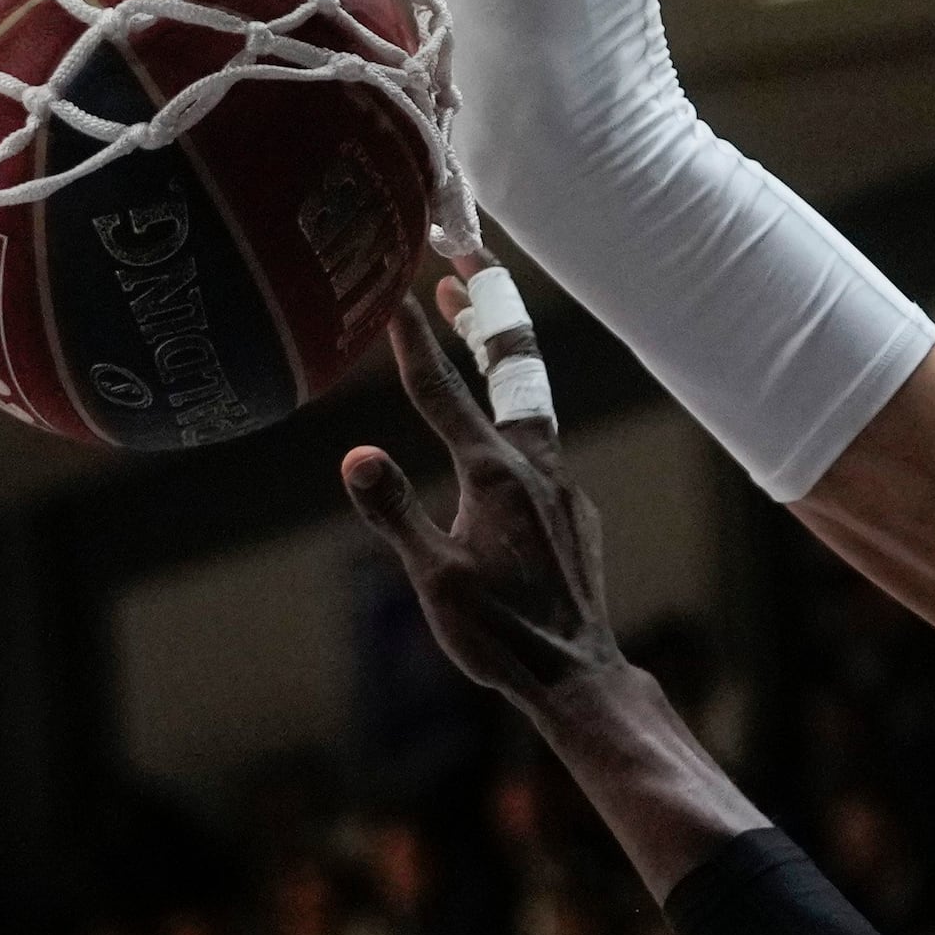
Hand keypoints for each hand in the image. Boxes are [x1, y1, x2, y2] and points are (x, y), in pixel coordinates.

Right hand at [341, 279, 633, 710]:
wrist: (578, 676)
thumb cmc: (502, 635)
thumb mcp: (434, 580)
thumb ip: (395, 513)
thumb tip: (356, 454)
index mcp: (496, 476)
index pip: (445, 392)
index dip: (416, 340)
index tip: (396, 290)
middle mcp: (536, 468)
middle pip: (511, 369)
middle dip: (485, 309)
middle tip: (460, 259)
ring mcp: (561, 488)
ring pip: (529, 403)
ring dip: (498, 357)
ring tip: (471, 318)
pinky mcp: (572, 512)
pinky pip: (539, 445)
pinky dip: (511, 415)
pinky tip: (493, 432)